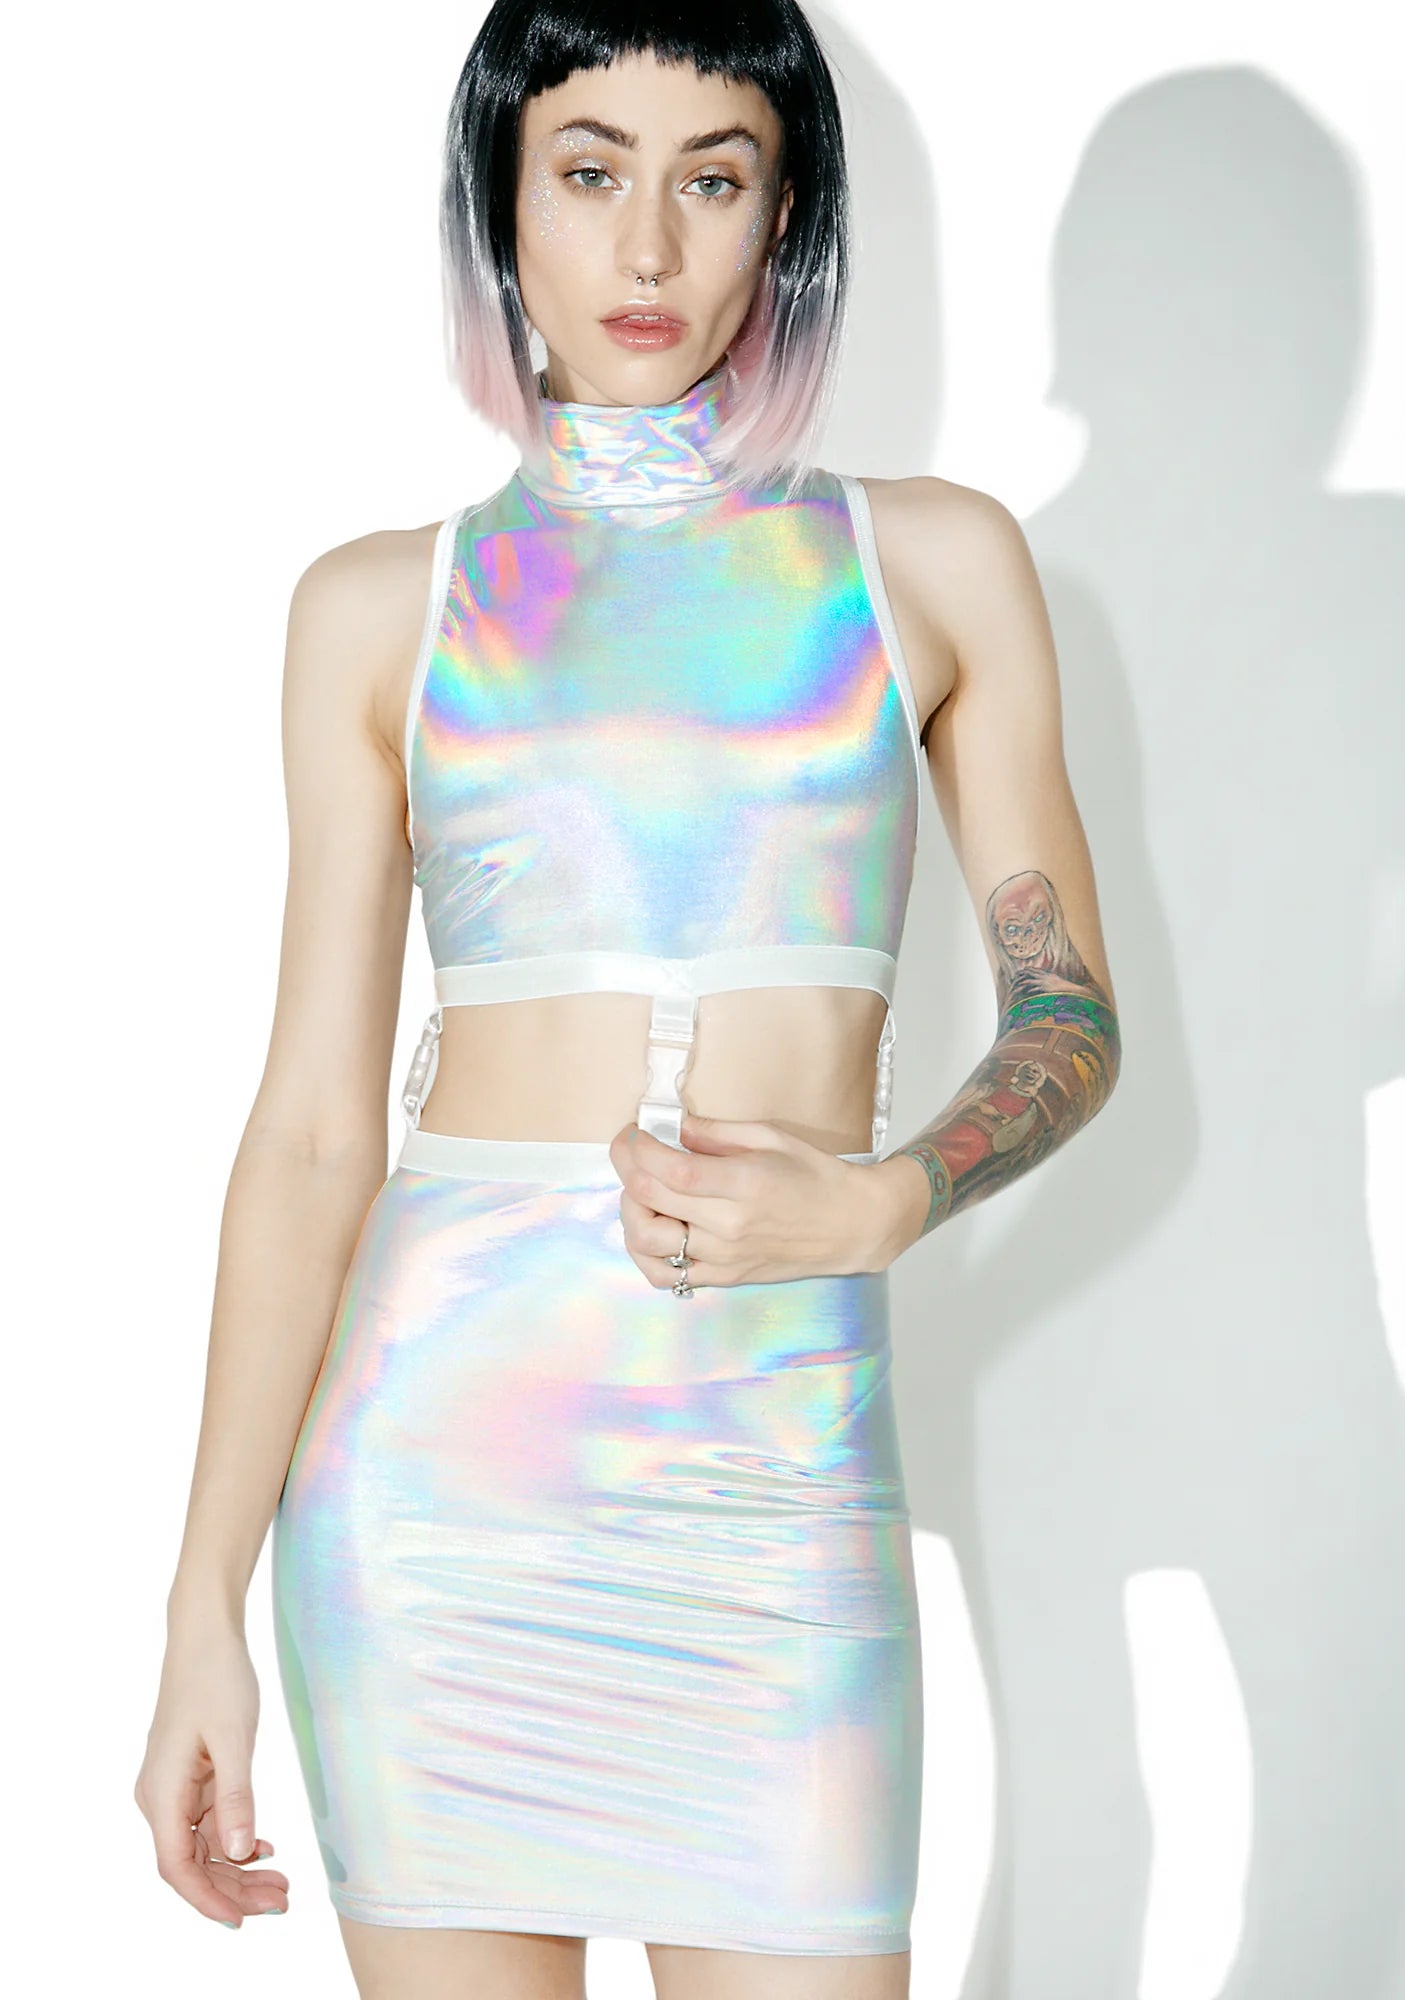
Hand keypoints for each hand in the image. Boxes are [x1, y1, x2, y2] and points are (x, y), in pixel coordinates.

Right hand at [134, 1625, 289, 1926]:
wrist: (205, 1634)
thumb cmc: (216, 1677)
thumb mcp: (233, 1738)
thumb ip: (236, 1797)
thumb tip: (237, 1853)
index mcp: (161, 1793)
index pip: (177, 1867)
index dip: (208, 1899)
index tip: (243, 1920)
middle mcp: (159, 1798)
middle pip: (191, 1863)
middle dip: (233, 1889)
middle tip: (282, 1901)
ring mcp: (174, 1789)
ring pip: (202, 1846)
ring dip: (237, 1869)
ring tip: (281, 1884)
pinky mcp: (190, 1777)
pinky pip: (208, 1823)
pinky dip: (235, 1839)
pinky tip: (264, 1847)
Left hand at [606, 1113, 926, 1287]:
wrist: (851, 1226)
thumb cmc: (815, 1175)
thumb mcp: (771, 1137)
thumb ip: (716, 1131)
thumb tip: (672, 1125)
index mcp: (744, 1183)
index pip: (669, 1168)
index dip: (638, 1147)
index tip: (634, 1132)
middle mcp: (729, 1225)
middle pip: (649, 1199)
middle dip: (626, 1167)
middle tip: (629, 1150)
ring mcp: (723, 1257)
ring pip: (647, 1239)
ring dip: (630, 1209)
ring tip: (641, 1190)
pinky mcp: (723, 1277)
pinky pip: (666, 1275)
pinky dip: (644, 1252)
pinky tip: (651, 1227)